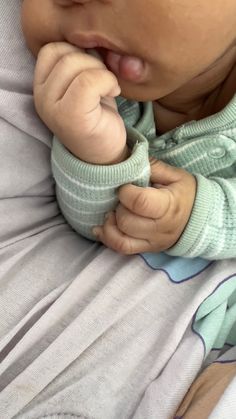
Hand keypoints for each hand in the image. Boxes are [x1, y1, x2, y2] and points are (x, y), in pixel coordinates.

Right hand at [34, 42, 126, 163]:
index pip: (52, 49)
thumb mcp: (82, 85)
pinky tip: (113, 93)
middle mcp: (41, 97)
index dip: (78, 52)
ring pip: (77, 65)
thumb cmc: (97, 117)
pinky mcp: (71, 117)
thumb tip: (91, 42)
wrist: (105, 154)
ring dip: (102, 73)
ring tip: (109, 89)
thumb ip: (79, 64)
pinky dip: (108, 82)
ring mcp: (53, 108)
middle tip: (105, 83)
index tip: (93, 71)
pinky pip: (89, 81)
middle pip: (66, 55)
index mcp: (42, 86)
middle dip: (93, 62)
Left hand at [93, 159, 195, 253]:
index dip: (125, 192)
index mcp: (169, 206)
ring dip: (109, 224)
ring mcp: (152, 242)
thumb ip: (151, 167)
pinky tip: (102, 226)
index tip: (125, 186)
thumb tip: (128, 157)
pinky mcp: (146, 249)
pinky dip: (107, 238)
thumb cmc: (185, 193)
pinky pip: (121, 249)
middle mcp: (160, 228)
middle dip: (118, 207)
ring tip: (111, 212)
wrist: (200, 218)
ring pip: (120, 239)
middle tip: (121, 199)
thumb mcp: (175, 175)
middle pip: (126, 222)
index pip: (139, 203)